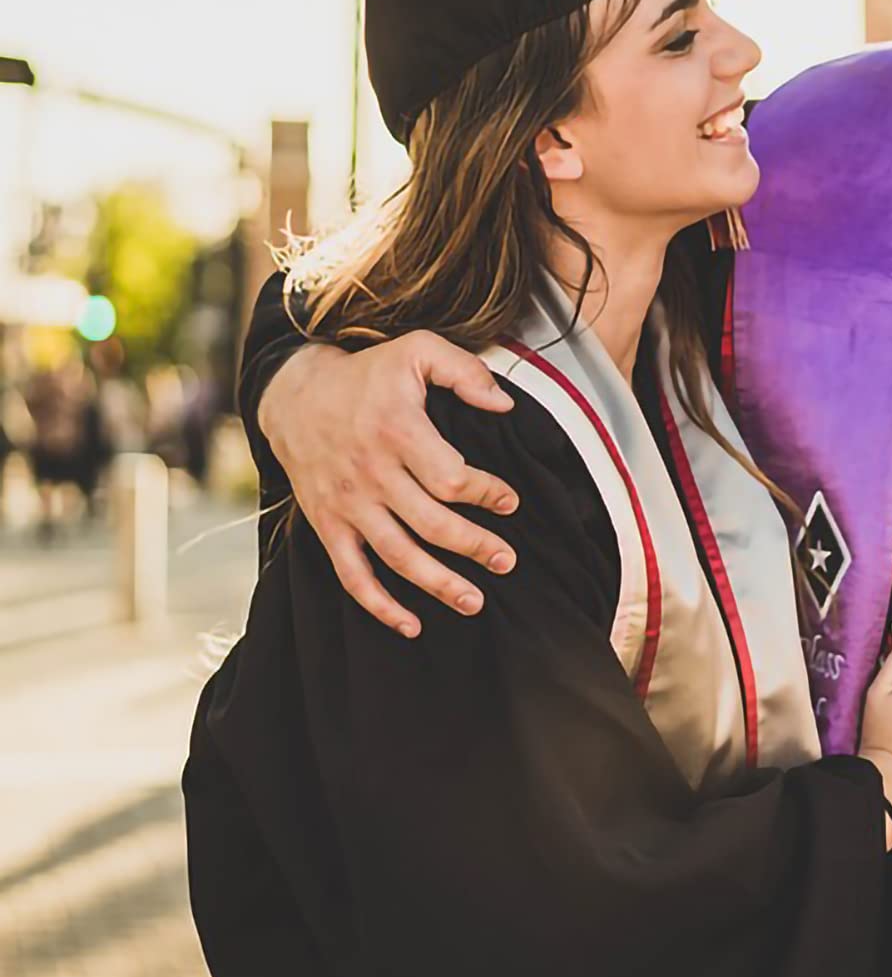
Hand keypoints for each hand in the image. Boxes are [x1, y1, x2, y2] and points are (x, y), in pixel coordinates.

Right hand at [259, 332, 520, 636]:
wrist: (295, 394)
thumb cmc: (367, 374)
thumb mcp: (416, 351)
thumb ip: (464, 371)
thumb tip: (506, 402)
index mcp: (397, 432)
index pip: (449, 477)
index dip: (485, 493)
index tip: (511, 503)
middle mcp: (371, 474)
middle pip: (430, 524)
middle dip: (474, 547)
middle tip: (508, 561)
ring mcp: (348, 505)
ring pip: (397, 556)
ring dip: (438, 584)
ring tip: (475, 602)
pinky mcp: (328, 525)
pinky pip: (352, 575)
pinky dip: (379, 606)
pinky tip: (411, 625)